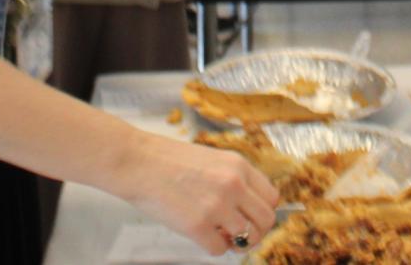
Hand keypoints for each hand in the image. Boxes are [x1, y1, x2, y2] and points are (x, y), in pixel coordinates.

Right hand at [119, 130, 278, 254]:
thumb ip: (234, 180)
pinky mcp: (197, 226)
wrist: (138, 162)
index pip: (272, 198)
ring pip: (248, 238)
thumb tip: (248, 208)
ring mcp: (216, 206)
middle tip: (239, 232)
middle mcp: (233, 185)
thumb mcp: (213, 159)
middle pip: (266, 221)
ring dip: (235, 242)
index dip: (262, 211)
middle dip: (255, 231)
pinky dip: (213, 247)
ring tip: (220, 234)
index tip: (250, 216)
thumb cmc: (169, 161)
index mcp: (239, 166)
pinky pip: (219, 250)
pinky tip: (202, 235)